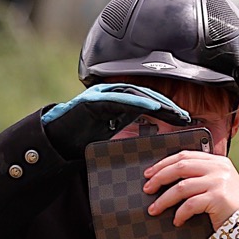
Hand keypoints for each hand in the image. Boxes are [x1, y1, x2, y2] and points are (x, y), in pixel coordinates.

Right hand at [41, 83, 189, 157]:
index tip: (183, 119)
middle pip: (145, 96)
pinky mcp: (94, 99)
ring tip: (174, 111)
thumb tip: (148, 145)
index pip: (146, 104)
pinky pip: (120, 98)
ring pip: (135, 93)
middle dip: (166, 105)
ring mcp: (102, 95)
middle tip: (184, 116)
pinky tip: (153, 106)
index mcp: (117, 105)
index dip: (165, 109)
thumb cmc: (79, 140)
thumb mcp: (110, 137)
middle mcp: (111, 96)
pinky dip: (138, 101)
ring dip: (156, 101)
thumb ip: (127, 134)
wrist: (54, 140)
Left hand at [144, 150, 238, 229]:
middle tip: (147, 189)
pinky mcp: (218, 197)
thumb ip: (200, 175)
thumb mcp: (217, 185)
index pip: (185, 155)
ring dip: (164, 199)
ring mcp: (219, 181)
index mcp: (218, 161)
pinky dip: (180, 213)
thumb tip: (167, 176)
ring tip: (154, 209)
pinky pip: (190, 204)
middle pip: (180, 167)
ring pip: (181, 187)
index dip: (164, 163)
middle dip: (159, 178)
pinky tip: (177, 220)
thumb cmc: (229, 208)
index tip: (150, 173)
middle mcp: (219, 168)